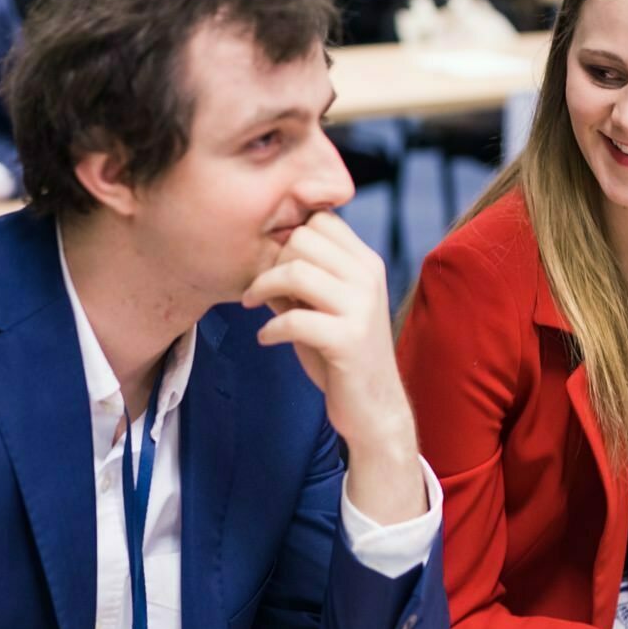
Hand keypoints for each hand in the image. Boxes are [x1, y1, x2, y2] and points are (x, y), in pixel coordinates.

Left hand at [241, 211, 423, 522]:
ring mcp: (361, 307)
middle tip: (259, 290)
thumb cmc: (342, 356)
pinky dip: (270, 329)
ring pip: (296, 271)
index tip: (272, 265)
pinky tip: (266, 338)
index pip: (320, 220)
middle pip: (303, 238)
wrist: (374, 408)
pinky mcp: (349, 339)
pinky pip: (295, 319)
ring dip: (262, 288)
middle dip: (272, 262)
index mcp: (366, 263)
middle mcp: (368, 276)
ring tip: (253, 306)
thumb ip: (299, 279)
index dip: (287, 237)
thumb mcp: (324, 308)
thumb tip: (259, 252)